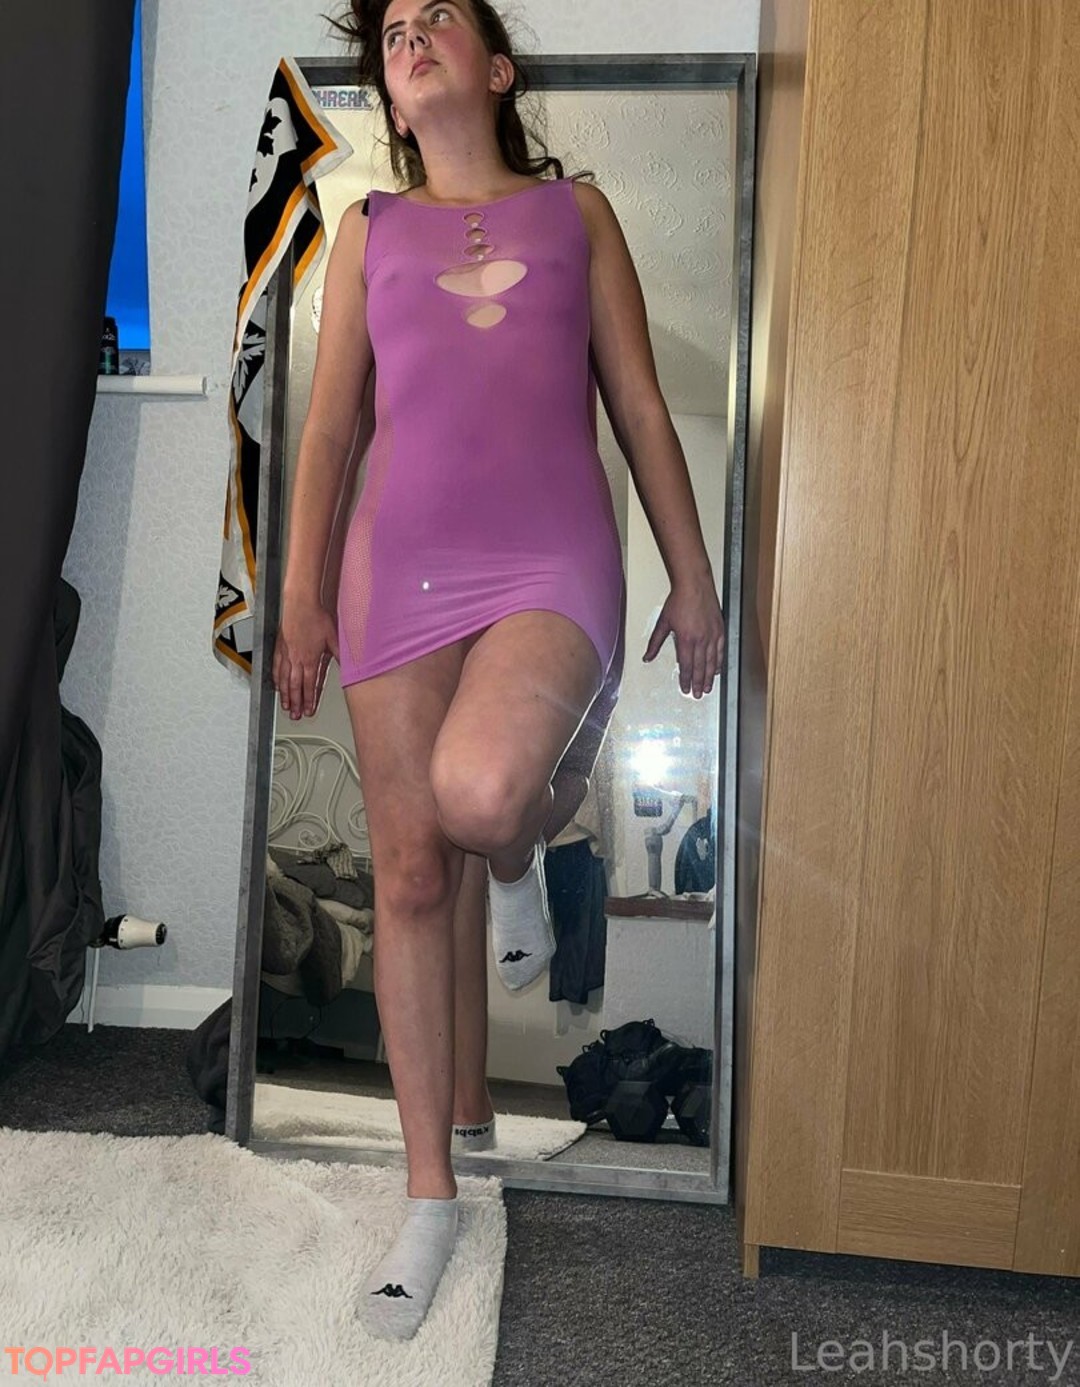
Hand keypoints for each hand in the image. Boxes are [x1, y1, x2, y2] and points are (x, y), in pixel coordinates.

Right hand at [272, 598, 339, 718]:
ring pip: (284, 679)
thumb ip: (340, 654)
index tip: (308, 710)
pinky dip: (275, 678)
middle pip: (295, 686)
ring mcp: (286, 653)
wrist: (301, 604)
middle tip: (295, 715)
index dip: (309, 700)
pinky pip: (275, 667)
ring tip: (285, 706)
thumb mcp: (334, 638)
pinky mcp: (279, 646)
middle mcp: (296, 659)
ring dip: (285, 694)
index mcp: (310, 659)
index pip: (310, 685)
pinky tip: (276, 685)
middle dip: (295, 703)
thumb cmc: (317, 617)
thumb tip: (351, 665)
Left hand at [643, 575, 725, 697]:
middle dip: (699, 683)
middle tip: (698, 695)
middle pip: (700, 667)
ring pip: (711, 662)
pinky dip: (719, 662)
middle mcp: (701, 640)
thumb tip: (647, 658)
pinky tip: (717, 670)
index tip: (686, 689)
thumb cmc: (679, 601)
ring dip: (709, 677)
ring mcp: (712, 635)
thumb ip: (655, 643)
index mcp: (686, 639)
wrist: (694, 585)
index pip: (686, 666)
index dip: (686, 679)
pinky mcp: (720, 629)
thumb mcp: (663, 622)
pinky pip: (720, 650)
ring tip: (708, 688)